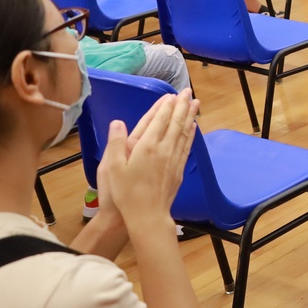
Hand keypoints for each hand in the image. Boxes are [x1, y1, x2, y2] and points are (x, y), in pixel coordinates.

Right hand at [98, 90, 199, 233]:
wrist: (147, 215)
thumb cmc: (125, 193)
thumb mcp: (112, 168)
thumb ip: (116, 143)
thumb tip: (118, 122)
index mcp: (146, 146)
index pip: (159, 120)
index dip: (166, 106)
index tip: (172, 95)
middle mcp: (163, 149)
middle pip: (175, 122)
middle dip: (182, 105)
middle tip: (188, 91)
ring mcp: (174, 159)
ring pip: (184, 132)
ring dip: (190, 116)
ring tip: (195, 103)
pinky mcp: (179, 169)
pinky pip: (187, 146)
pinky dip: (191, 134)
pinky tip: (193, 127)